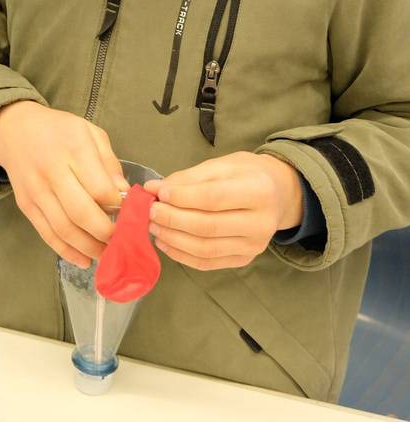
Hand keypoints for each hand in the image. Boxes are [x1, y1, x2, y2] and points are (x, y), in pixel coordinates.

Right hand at [0, 100, 128, 267]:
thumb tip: (124, 194)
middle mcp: (51, 170)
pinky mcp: (26, 205)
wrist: (14, 130)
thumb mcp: (90, 133)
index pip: (99, 188)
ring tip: (107, 254)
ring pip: (64, 229)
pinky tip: (84, 259)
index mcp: (73, 148)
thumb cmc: (59, 130)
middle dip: (106, 233)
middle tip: (122, 240)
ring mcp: (36, 190)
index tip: (128, 211)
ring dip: (89, 248)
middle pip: (81, 213)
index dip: (118, 206)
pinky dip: (67, 252)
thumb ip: (109, 162)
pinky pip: (47, 234)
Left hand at [142, 152, 303, 270]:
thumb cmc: (245, 174)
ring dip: (173, 239)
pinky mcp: (245, 259)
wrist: (278, 194)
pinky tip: (165, 242)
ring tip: (153, 226)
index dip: (181, 198)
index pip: (213, 198)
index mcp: (258, 191)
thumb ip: (187, 178)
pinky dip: (181, 255)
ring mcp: (254, 245)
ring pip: (206, 248)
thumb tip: (154, 190)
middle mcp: (261, 223)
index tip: (158, 193)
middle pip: (208, 227)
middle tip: (150, 211)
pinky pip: (208, 262)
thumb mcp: (220, 165)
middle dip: (172, 219)